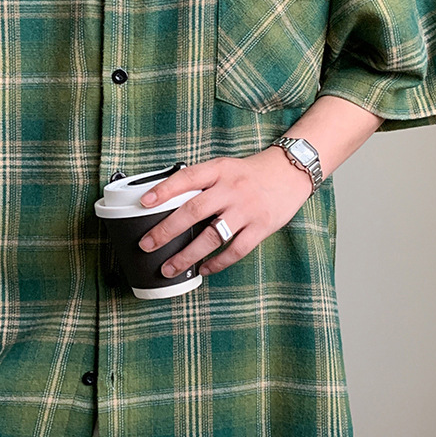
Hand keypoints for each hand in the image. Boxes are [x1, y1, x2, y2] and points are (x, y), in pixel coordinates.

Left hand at [136, 150, 313, 278]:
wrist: (291, 172)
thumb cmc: (250, 173)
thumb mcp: (224, 167)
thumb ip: (201, 182)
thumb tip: (167, 202)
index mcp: (219, 170)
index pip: (187, 178)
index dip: (163, 190)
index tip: (144, 203)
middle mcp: (231, 189)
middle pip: (193, 211)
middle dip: (166, 231)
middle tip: (147, 244)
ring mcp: (247, 209)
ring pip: (211, 237)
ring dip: (187, 255)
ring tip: (169, 268)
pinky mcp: (261, 227)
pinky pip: (235, 250)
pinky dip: (217, 263)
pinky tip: (203, 269)